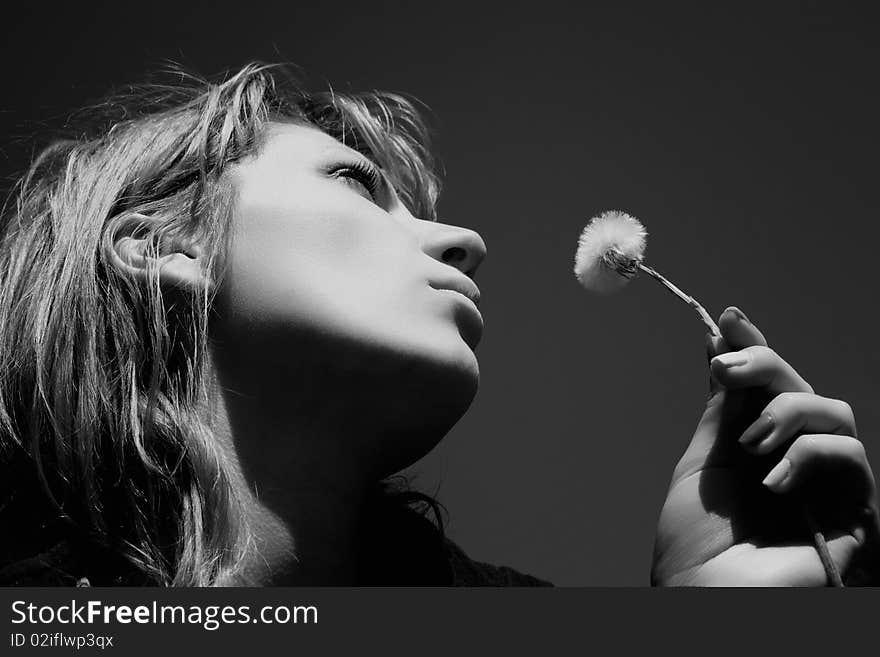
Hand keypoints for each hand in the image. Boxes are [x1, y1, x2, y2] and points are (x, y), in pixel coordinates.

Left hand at [651, 307, 879, 585]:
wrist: (705, 604)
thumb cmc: (695, 549)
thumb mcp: (701, 466)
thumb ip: (722, 413)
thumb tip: (720, 350)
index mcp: (757, 451)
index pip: (767, 388)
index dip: (754, 349)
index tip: (730, 317)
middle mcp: (795, 463)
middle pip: (802, 388)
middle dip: (764, 366)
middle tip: (726, 367)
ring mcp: (826, 487)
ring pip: (835, 412)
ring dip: (788, 412)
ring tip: (751, 445)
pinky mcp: (856, 513)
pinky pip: (850, 456)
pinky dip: (809, 453)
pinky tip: (773, 477)